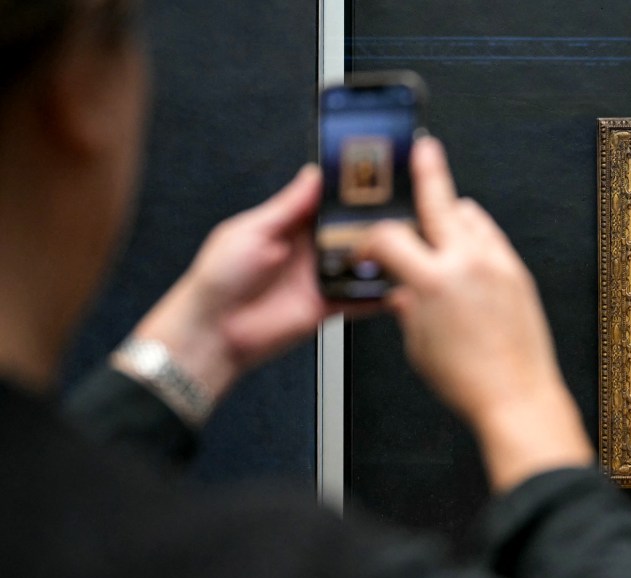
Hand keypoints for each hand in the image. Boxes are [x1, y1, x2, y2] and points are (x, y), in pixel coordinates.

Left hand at [128, 165, 372, 403]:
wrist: (213, 329)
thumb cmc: (218, 277)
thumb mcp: (251, 230)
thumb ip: (287, 206)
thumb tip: (312, 175)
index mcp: (288, 226)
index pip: (326, 203)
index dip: (346, 193)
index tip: (369, 180)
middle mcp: (308, 251)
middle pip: (348, 231)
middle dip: (368, 224)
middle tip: (392, 214)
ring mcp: (319, 279)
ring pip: (359, 263)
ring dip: (376, 256)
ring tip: (397, 245)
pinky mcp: (327, 307)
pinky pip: (359, 300)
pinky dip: (376, 295)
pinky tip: (394, 285)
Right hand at [357, 138, 592, 491]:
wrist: (517, 395)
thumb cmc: (467, 379)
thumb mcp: (418, 343)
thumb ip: (408, 305)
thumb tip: (404, 291)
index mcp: (433, 280)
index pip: (390, 237)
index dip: (371, 240)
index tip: (367, 248)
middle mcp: (468, 262)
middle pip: (440, 199)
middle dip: (427, 170)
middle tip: (422, 149)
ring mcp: (497, 264)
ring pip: (471, 214)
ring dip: (451, 211)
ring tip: (440, 218)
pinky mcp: (517, 273)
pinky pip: (492, 238)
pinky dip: (474, 235)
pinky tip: (467, 250)